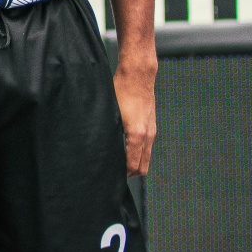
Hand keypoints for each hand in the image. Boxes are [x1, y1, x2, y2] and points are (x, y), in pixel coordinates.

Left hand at [114, 59, 155, 176]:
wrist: (138, 76)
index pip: (132, 164)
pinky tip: (126, 149)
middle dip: (129, 173)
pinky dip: (139, 154)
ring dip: (135, 164)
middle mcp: (147, 135)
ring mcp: (151, 131)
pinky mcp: (152, 126)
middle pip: (142, 167)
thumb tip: (100, 148)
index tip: (110, 175)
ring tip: (118, 164)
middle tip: (113, 173)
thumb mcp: (111, 113)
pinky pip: (147, 148)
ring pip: (146, 158)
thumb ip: (109, 132)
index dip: (122, 174)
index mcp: (136, 134)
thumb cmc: (121, 91)